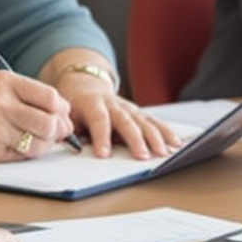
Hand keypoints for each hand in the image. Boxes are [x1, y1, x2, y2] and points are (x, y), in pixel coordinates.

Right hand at [0, 70, 73, 161]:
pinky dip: (26, 152)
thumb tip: (64, 115)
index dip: (62, 109)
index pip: (51, 98)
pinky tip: (17, 144)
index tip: (61, 114)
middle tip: (55, 131)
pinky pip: (22, 156)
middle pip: (49, 123)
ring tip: (34, 138)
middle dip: (58, 130)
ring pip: (39, 144)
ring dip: (44, 144)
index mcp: (5, 82)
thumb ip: (29, 95)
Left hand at [58, 70, 183, 159]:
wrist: (84, 85)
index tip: (104, 155)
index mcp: (92, 103)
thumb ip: (67, 128)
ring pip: (145, 121)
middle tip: (143, 156)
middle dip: (136, 139)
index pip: (98, 119)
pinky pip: (155, 122)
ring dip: (156, 137)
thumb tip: (70, 144)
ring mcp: (129, 107)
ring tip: (164, 152)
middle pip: (127, 121)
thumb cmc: (73, 105)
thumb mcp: (64, 114)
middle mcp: (114, 104)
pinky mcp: (139, 113)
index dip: (101, 137)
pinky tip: (177, 144)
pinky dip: (166, 133)